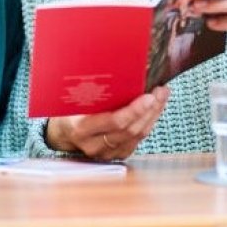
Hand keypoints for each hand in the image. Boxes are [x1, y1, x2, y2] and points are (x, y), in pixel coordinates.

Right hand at [45, 86, 168, 159]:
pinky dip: (148, 123)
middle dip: (150, 110)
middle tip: (160, 91)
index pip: (114, 122)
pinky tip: (154, 109)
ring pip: (137, 136)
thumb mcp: (76, 100)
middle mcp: (94, 145)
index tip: (149, 96)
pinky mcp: (117, 155)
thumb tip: (121, 71)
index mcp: (81, 129)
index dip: (135, 110)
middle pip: (130, 130)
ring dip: (153, 115)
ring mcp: (106, 153)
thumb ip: (94, 92)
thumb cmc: (70, 110)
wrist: (64, 132)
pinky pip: (138, 140)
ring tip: (161, 96)